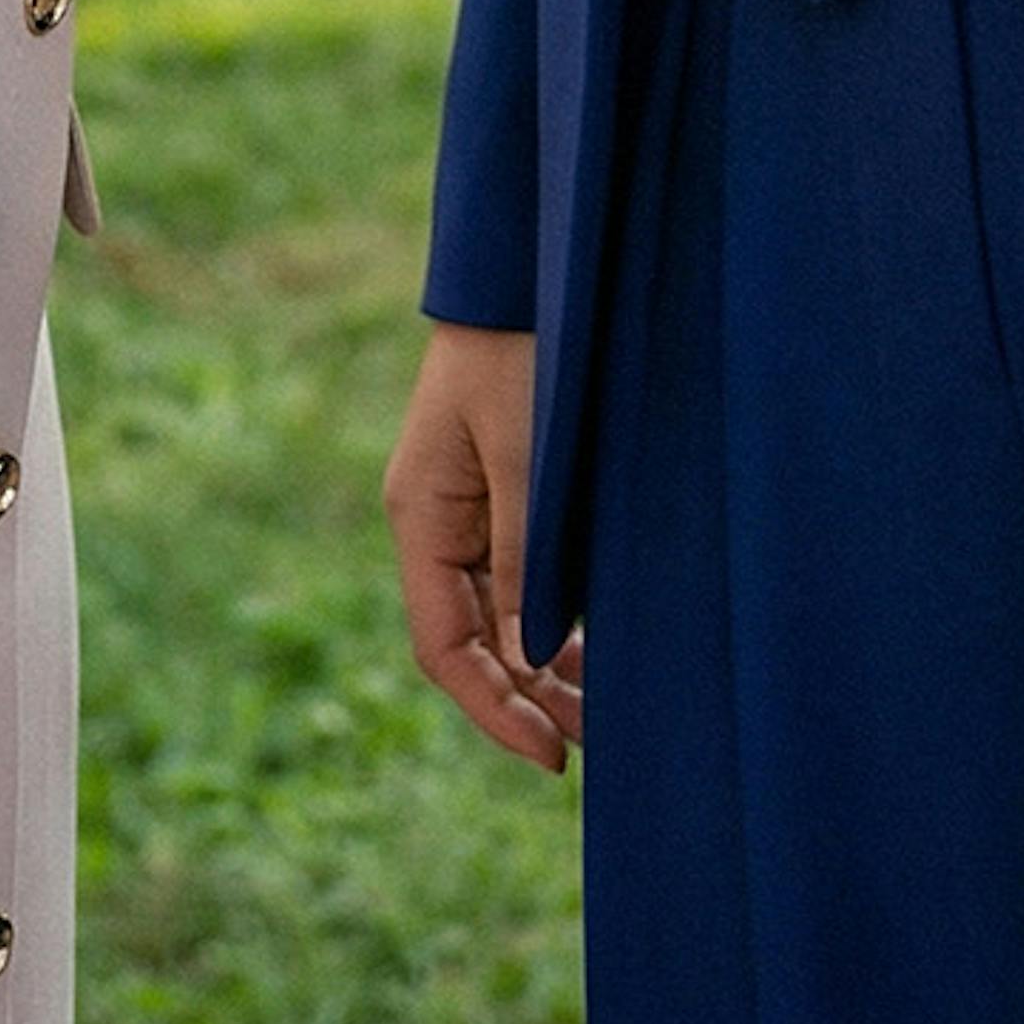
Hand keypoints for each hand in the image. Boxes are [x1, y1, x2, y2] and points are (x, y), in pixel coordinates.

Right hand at [386, 323, 581, 772]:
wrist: (531, 269)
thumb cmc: (523, 348)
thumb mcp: (528, 453)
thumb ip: (527, 554)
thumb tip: (532, 657)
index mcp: (421, 516)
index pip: (444, 647)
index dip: (493, 708)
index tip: (552, 754)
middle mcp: (436, 525)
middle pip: (471, 643)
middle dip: (526, 699)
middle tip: (592, 743)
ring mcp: (467, 513)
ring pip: (498, 619)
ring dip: (542, 668)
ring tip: (602, 711)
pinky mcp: (502, 497)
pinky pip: (519, 581)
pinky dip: (551, 621)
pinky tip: (591, 649)